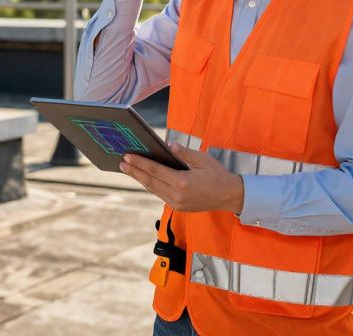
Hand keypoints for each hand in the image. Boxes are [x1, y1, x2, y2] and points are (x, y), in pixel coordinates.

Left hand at [120, 143, 243, 214]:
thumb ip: (183, 153)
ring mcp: (177, 204)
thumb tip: (168, 145)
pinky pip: (160, 194)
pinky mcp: (179, 207)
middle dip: (135, 171)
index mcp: (183, 182)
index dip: (140, 163)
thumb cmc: (218, 175)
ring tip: (129, 170)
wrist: (230, 196)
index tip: (128, 156)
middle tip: (122, 163)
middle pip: (150, 182)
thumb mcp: (202, 159)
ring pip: (154, 189)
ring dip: (140, 179)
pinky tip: (144, 178)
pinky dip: (151, 185)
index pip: (155, 171)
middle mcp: (177, 195)